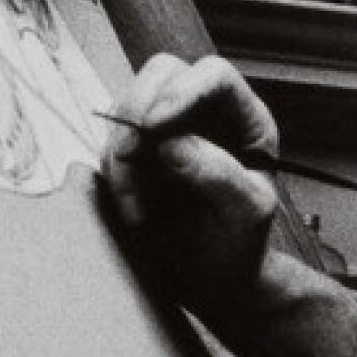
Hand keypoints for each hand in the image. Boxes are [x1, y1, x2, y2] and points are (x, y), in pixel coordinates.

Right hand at [99, 53, 281, 316]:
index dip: (183, 90)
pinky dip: (112, 174)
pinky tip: (134, 211)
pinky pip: (111, 144)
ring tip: (138, 207)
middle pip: (163, 73)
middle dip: (138, 108)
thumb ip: (218, 175)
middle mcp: (205, 114)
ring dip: (122, 154)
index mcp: (244, 119)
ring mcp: (167, 130)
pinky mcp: (137, 153)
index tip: (155, 125)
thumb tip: (172, 144)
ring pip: (128, 107)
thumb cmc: (240, 246)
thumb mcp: (246, 215)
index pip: (215, 77)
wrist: (213, 282)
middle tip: (128, 155)